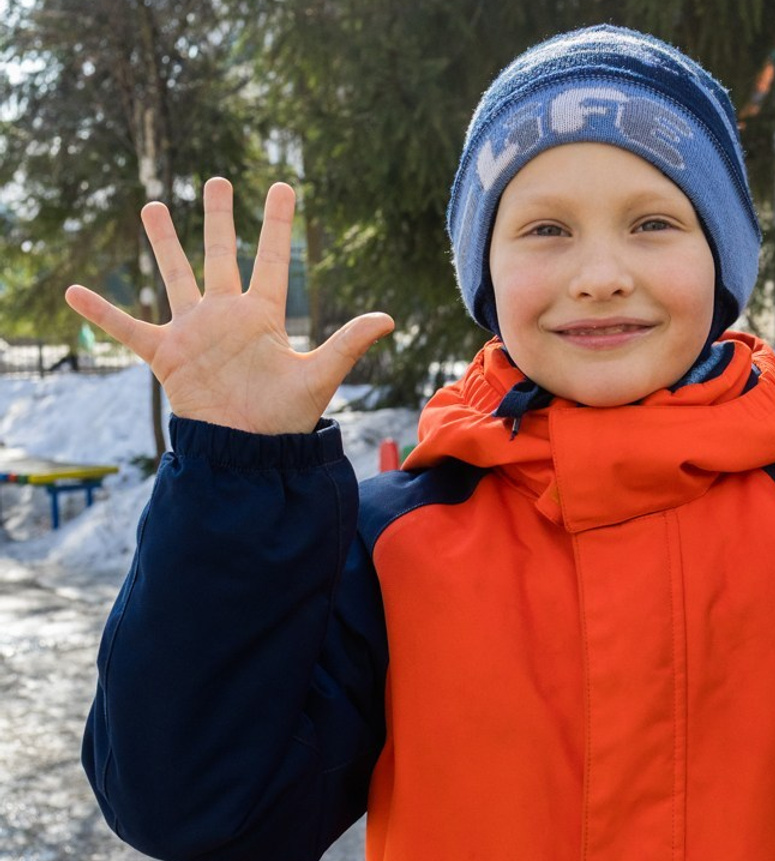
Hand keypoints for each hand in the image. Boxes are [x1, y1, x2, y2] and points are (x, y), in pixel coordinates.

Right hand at [65, 178, 394, 435]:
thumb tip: (388, 318)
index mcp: (264, 317)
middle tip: (217, 181)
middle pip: (222, 256)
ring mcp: (195, 333)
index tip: (282, 186)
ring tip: (154, 204)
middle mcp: (228, 317)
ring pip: (176, 276)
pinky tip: (72, 291)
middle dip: (220, 220)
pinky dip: (101, 312)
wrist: (249, 451)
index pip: (273, 260)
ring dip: (164, 243)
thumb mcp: (320, 376)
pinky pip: (127, 329)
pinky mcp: (167, 354)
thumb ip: (348, 343)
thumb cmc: (285, 419)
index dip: (277, 224)